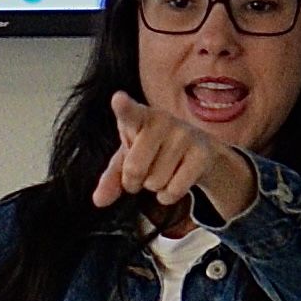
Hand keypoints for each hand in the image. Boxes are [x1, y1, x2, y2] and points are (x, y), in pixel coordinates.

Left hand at [98, 94, 258, 226]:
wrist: (197, 150)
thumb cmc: (155, 150)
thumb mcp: (129, 159)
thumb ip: (112, 177)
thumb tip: (99, 200)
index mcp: (139, 117)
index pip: (129, 112)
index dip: (123, 107)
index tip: (118, 99)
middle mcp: (162, 120)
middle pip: (134, 169)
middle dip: (134, 182)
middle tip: (142, 173)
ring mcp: (184, 135)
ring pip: (155, 182)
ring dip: (155, 186)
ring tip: (164, 170)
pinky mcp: (202, 153)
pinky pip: (174, 190)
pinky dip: (169, 195)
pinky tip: (175, 181)